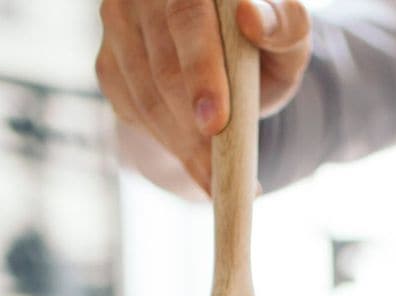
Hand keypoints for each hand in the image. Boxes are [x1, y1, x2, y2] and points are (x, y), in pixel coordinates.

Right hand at [96, 0, 310, 193]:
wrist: (225, 59)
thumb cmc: (261, 45)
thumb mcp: (287, 38)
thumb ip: (285, 26)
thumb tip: (253, 18)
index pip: (187, 17)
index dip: (200, 71)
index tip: (215, 122)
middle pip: (162, 69)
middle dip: (190, 130)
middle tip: (218, 175)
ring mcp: (118, 24)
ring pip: (145, 99)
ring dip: (181, 146)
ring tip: (214, 178)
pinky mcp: (107, 63)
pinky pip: (132, 113)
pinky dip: (165, 143)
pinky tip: (192, 156)